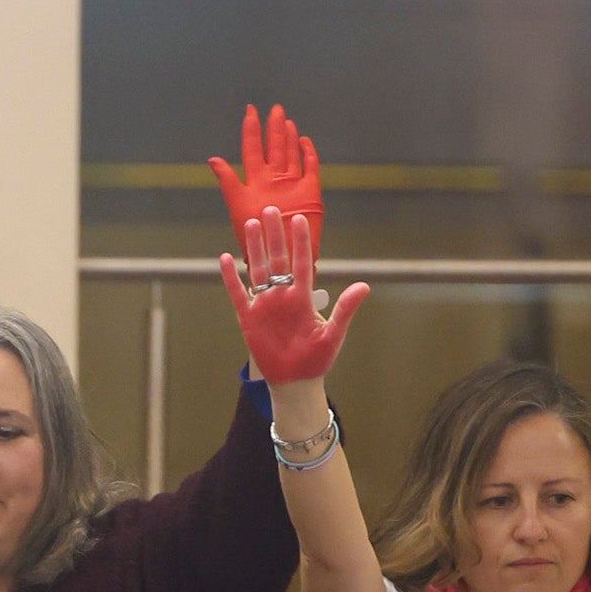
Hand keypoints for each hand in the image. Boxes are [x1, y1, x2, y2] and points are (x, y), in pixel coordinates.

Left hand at [209, 103, 323, 236]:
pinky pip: (310, 167)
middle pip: (274, 146)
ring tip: (287, 120)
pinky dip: (308, 153)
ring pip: (290, 153)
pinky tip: (304, 140)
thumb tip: (212, 159)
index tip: (251, 110)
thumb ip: (227, 181)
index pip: (253, 148)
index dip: (251, 129)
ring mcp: (292, 184)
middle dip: (274, 127)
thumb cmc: (255, 235)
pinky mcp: (310, 191)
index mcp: (256, 180)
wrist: (280, 254)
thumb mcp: (237, 205)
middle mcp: (274, 179)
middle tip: (275, 108)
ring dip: (289, 137)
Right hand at [221, 206, 369, 384]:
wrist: (296, 382)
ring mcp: (265, 305)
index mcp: (303, 297)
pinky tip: (226, 259)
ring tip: (252, 224)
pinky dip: (232, 278)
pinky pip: (238, 294)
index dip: (300, 242)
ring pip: (258, 270)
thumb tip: (364, 286)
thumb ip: (345, 309)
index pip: (302, 263)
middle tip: (271, 210)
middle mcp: (283, 296)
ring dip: (254, 248)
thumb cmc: (317, 359)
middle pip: (277, 260)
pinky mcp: (249, 318)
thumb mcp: (334, 334)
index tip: (298, 220)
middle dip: (274, 236)